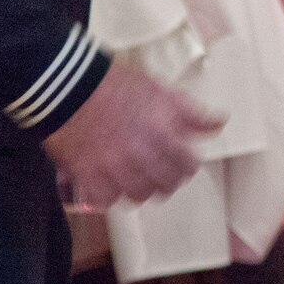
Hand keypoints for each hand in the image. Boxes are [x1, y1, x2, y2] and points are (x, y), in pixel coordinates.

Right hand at [43, 63, 225, 208]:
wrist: (66, 83)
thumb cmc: (112, 83)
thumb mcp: (159, 89)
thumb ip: (189, 112)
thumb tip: (218, 122)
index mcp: (162, 130)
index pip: (188, 165)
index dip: (188, 165)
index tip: (183, 162)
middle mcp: (141, 152)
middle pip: (167, 184)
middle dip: (168, 180)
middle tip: (161, 173)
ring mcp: (114, 166)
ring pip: (139, 195)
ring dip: (140, 188)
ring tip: (135, 177)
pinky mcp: (88, 175)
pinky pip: (107, 200)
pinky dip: (109, 195)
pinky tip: (109, 183)